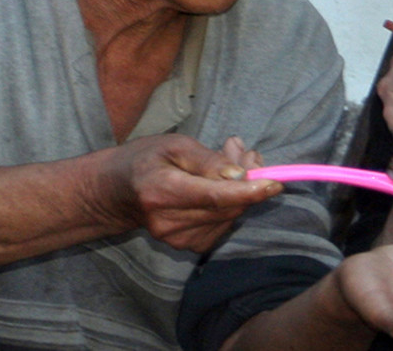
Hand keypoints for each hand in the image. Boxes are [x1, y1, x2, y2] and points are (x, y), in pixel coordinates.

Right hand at [100, 133, 281, 251]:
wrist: (117, 193)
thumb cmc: (146, 160)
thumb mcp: (174, 145)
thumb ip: (207, 159)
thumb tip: (240, 175)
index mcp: (162, 191)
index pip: (214, 197)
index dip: (248, 191)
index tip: (275, 183)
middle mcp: (169, 222)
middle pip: (227, 207)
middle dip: (248, 180)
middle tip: (247, 152)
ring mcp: (177, 239)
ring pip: (230, 216)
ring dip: (241, 190)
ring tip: (229, 163)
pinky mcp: (187, 246)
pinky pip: (224, 224)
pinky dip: (231, 204)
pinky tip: (222, 185)